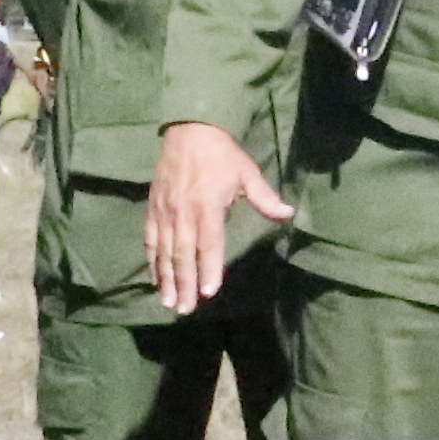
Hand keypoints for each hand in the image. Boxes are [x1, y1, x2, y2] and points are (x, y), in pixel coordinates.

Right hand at [141, 115, 290, 311]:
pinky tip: (155, 278)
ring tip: (168, 302)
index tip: (209, 291)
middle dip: (185, 284)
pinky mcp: (153, 208)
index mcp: (208, 205)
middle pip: (183, 255)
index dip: (209, 268)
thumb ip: (265, 197)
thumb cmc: (221, 153)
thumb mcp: (246, 172)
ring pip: (164, 251)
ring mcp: (165, 212)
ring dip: (166, 279)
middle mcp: (184, 212)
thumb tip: (288, 213)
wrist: (188, 130)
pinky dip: (152, 261)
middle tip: (185, 309)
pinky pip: (150, 239)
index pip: (209, 243)